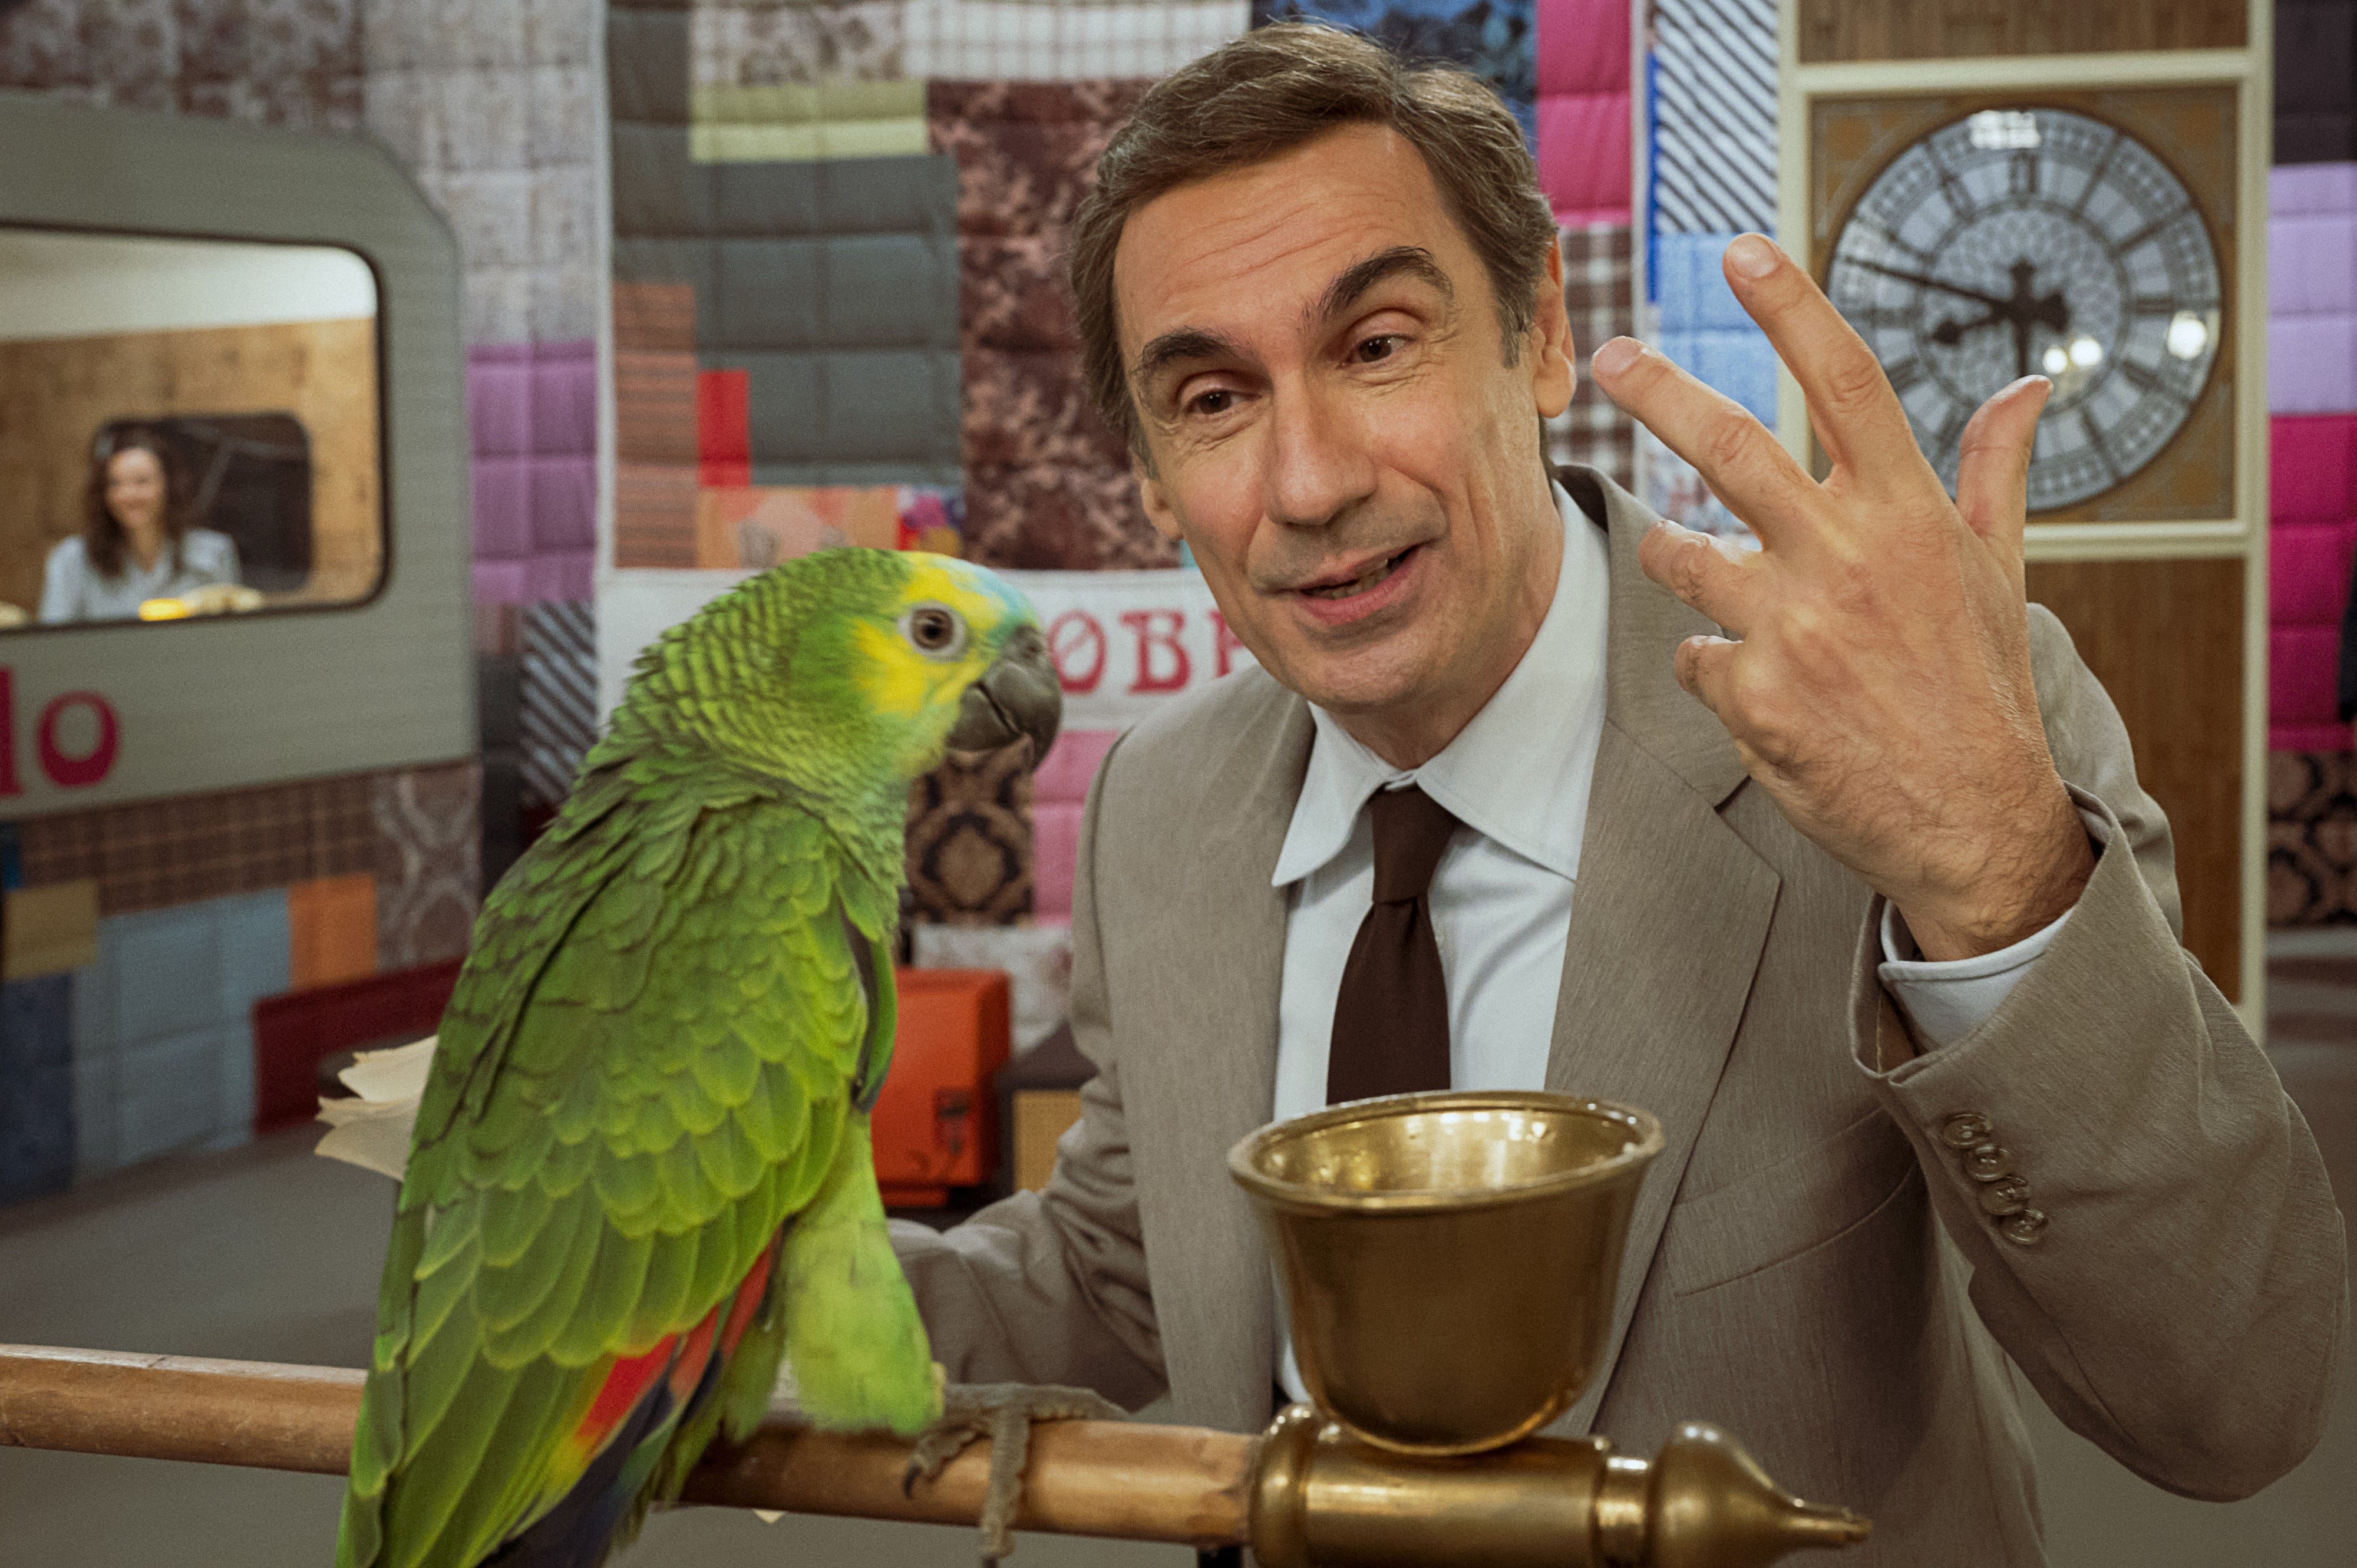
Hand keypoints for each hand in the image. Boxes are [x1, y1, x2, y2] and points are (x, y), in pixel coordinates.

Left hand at [1590, 234, 2093, 960]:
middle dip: (1657, 392)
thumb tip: (2030, 387)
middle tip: (1609, 357)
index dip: (1790, 307)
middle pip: (1730, 446)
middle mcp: (1847, 558)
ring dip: (1678, 559)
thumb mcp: (2000, 572)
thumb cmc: (1981, 687)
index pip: (1846, 381)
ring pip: (1684, 558)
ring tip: (1703, 576)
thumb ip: (1994, 473)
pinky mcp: (1753, 696)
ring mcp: (1795, 628)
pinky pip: (1693, 655)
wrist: (1971, 819)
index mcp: (1908, 515)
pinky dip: (1712, 663)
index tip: (1740, 250)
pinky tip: (1758, 688)